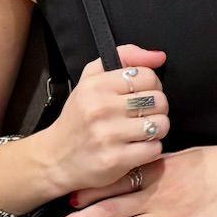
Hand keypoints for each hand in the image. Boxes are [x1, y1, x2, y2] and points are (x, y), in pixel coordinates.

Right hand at [39, 46, 169, 193]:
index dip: (152, 86)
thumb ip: (126, 57)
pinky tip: (135, 148)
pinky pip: (155, 148)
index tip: (141, 95)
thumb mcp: (92, 78)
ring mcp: (108, 135)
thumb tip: (159, 56)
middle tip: (140, 116)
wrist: (55, 159)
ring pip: (160, 124)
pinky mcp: (115, 159)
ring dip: (155, 130)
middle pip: (158, 100)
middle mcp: (101, 108)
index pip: (148, 76)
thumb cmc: (79, 117)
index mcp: (96, 86)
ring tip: (139, 132)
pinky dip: (150, 149)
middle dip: (155, 109)